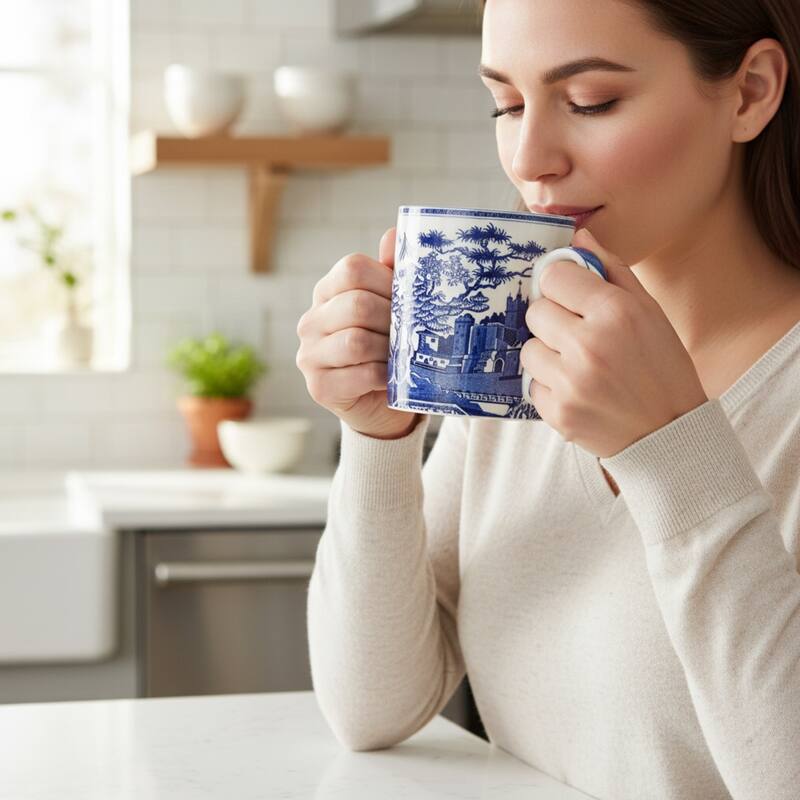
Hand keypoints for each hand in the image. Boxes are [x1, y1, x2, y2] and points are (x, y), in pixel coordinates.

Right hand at [295, 227, 420, 439]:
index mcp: (327, 293)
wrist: (382, 404)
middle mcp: (310, 321)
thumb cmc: (388, 349)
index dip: (388, 281)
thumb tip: (393, 235)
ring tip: (402, 356)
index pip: (352, 269)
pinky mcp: (319, 387)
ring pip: (357, 341)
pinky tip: (393, 378)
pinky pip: (363, 373)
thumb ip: (393, 273)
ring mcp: (309, 355)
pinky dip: (386, 375)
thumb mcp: (393, 308)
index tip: (408, 299)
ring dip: (390, 350)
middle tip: (411, 332)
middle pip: (357, 304)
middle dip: (392, 319)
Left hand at [521, 228, 707, 457]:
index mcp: (616, 312)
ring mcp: (570, 382)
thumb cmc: (661, 369)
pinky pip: (532, 384)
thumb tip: (578, 236)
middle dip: (553, 319)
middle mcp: (589, 345)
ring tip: (579, 366)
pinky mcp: (557, 412)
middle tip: (578, 334)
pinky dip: (550, 386)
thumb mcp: (650, 312)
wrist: (669, 435)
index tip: (572, 295)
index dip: (562, 285)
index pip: (554, 277)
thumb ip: (612, 271)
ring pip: (529, 348)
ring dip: (548, 354)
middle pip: (536, 311)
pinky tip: (578, 391)